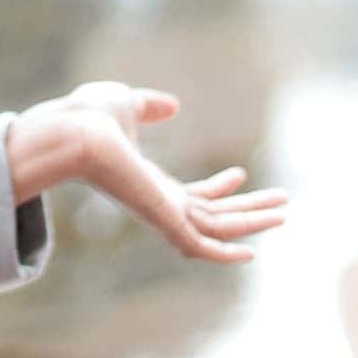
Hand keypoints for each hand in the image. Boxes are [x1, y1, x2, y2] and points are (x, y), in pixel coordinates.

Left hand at [7, 81, 288, 263]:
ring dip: (252, 223)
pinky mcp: (162, 220)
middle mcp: (157, 204)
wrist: (73, 131)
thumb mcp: (127, 104)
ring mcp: (160, 214)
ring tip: (285, 213)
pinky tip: (251, 252)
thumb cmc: (90, 117)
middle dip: (249, 210)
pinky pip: (200, 245)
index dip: (219, 188)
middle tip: (283, 204)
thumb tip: (173, 106)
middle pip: (214, 215)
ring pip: (217, 228)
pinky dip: (224, 253)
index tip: (241, 173)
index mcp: (149, 184)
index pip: (192, 196)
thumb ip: (149, 106)